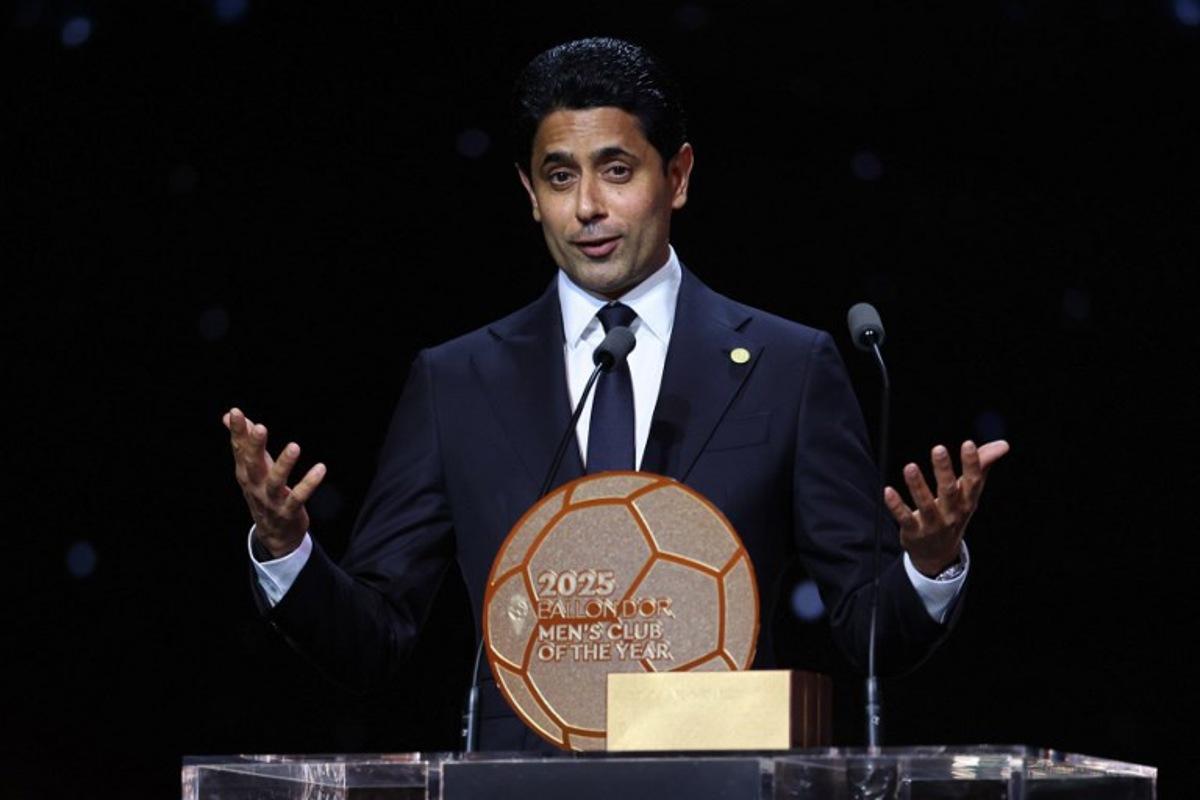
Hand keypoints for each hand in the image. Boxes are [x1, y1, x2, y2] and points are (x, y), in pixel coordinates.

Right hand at [223, 407, 326, 558]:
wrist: (273, 534)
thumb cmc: (263, 493)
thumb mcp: (252, 468)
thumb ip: (243, 441)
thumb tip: (228, 415)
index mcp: (246, 473)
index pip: (239, 449)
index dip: (237, 431)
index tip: (234, 412)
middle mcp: (255, 485)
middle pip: (253, 464)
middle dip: (255, 446)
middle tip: (259, 427)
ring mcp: (271, 500)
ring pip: (275, 481)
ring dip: (284, 464)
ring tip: (294, 446)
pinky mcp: (288, 511)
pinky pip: (298, 497)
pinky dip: (309, 484)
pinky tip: (321, 468)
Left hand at [884, 439, 1009, 576]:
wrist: (939, 554)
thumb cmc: (954, 514)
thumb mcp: (969, 494)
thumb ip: (982, 466)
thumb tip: (1003, 445)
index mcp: (967, 502)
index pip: (973, 482)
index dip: (972, 463)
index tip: (968, 444)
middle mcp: (952, 513)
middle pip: (949, 491)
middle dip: (944, 470)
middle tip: (939, 449)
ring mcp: (933, 524)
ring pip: (926, 504)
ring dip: (918, 486)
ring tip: (910, 467)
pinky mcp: (914, 531)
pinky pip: (904, 518)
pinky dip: (896, 506)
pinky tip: (888, 491)